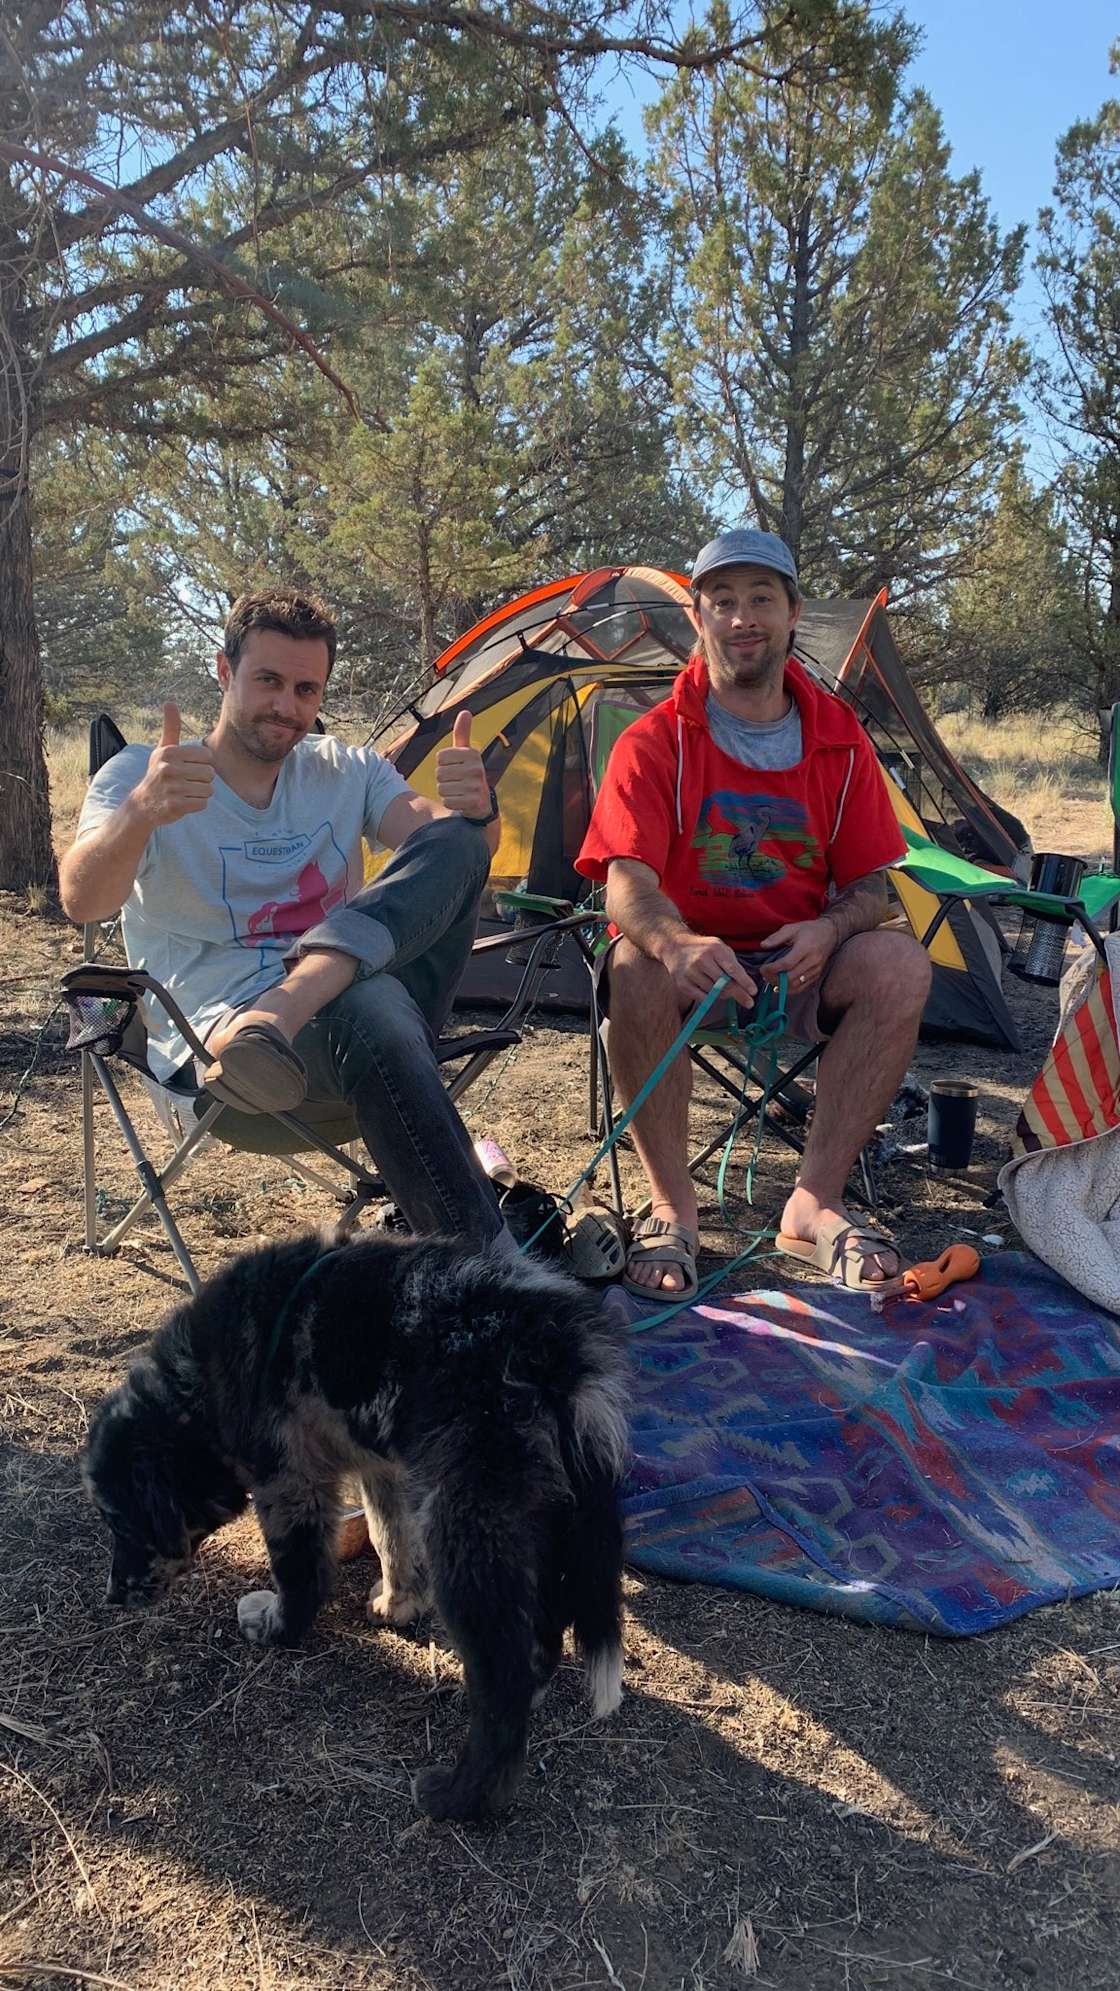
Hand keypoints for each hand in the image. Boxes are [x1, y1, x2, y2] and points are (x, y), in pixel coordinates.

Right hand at [133, 702, 214, 826]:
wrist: (144, 803)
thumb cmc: (159, 772)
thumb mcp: (163, 749)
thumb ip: (171, 727)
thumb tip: (169, 702)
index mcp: (169, 752)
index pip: (207, 755)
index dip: (201, 762)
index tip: (186, 766)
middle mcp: (169, 768)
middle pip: (210, 773)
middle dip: (202, 779)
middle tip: (185, 781)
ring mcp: (172, 788)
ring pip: (209, 789)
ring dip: (200, 792)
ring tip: (184, 791)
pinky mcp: (176, 805)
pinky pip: (203, 803)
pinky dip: (197, 804)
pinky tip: (183, 801)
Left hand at [436, 709, 490, 818]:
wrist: (481, 802)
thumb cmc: (468, 773)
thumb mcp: (465, 753)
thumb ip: (463, 734)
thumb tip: (465, 711)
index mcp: (473, 753)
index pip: (440, 757)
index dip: (443, 764)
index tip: (455, 767)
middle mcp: (476, 768)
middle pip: (439, 773)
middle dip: (444, 779)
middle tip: (457, 781)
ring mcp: (476, 785)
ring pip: (442, 788)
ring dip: (446, 792)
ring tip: (458, 791)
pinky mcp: (473, 802)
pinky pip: (447, 801)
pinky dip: (450, 802)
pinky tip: (460, 801)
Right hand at [657, 932, 757, 1008]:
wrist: (675, 947)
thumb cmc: (704, 949)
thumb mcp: (720, 949)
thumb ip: (733, 964)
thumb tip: (745, 986)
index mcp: (715, 949)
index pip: (733, 969)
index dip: (744, 982)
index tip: (753, 992)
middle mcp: (702, 960)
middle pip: (724, 984)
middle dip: (739, 995)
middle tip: (749, 1002)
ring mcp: (691, 972)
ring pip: (714, 992)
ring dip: (724, 995)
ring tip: (724, 989)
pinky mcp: (682, 984)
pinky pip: (702, 998)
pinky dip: (710, 998)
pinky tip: (711, 991)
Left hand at [759, 917, 838, 988]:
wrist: (830, 934)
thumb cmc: (808, 930)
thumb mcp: (791, 928)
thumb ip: (776, 937)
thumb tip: (763, 945)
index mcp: (805, 947)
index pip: (787, 964)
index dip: (772, 969)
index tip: (763, 968)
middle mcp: (812, 961)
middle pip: (790, 977)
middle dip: (774, 978)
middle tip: (764, 975)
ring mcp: (816, 970)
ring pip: (796, 985)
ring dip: (780, 985)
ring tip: (770, 980)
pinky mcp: (817, 975)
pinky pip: (802, 987)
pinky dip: (789, 989)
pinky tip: (780, 985)